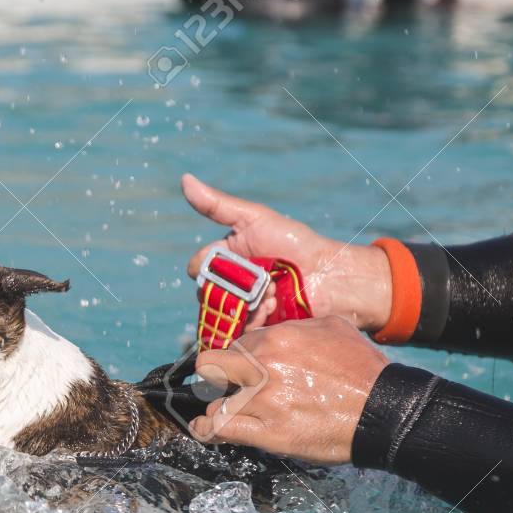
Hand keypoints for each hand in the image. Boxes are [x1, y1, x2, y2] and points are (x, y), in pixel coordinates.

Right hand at [182, 174, 392, 330]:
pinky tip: (273, 312)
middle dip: (231, 289)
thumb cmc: (293, 243)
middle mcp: (229, 282)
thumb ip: (217, 205)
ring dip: (243, 306)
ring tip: (271, 298)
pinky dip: (251, 322)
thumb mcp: (254, 219)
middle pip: (205, 294)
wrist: (328, 276)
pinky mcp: (253, 327)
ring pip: (219, 314)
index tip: (234, 260)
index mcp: (225, 257)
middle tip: (260, 282)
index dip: (210, 266)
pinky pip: (235, 332)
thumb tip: (184, 179)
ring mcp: (241, 306)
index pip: (198, 267)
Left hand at [187, 317, 389, 464]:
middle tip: (229, 386)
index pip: (237, 343)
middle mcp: (263, 365)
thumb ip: (298, 326)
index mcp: (277, 337)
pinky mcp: (268, 432)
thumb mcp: (334, 327)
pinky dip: (207, 429)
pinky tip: (203, 428)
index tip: (243, 368)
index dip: (239, 357)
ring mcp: (263, 400)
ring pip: (217, 400)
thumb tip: (276, 331)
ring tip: (229, 412)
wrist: (383, 410)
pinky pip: (220, 429)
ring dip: (222, 406)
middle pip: (212, 366)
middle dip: (218, 376)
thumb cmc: (363, 369)